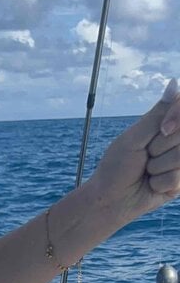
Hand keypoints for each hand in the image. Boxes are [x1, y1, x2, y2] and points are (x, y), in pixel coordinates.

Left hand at [89, 78, 179, 222]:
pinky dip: (159, 183)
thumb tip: (175, 82)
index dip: (176, 119)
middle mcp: (175, 142)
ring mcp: (178, 162)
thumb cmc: (116, 167)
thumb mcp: (134, 137)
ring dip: (158, 167)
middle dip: (160, 148)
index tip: (162, 130)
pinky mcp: (179, 183)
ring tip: (147, 172)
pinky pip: (177, 178)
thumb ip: (158, 113)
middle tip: (145, 156)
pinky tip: (151, 185)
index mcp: (165, 125)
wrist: (109, 200)